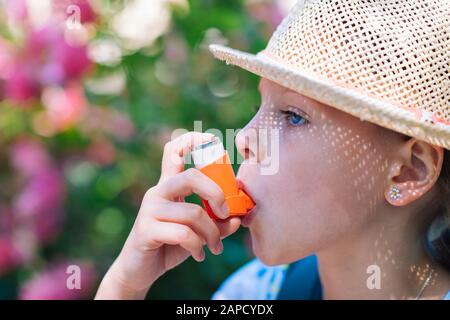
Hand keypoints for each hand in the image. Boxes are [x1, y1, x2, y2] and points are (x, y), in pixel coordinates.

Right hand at [95, 132, 241, 298]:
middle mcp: (157, 192)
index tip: (213, 139)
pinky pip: (183, 233)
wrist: (139, 271)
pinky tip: (200, 255)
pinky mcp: (146, 230)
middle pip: (192, 176)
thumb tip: (238, 218)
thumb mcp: (197, 233)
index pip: (174, 151)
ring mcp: (150, 210)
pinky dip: (198, 247)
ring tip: (214, 247)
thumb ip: (216, 223)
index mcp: (169, 186)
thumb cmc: (170, 245)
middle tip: (226, 214)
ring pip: (193, 212)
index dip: (192, 139)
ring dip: (212, 234)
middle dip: (217, 194)